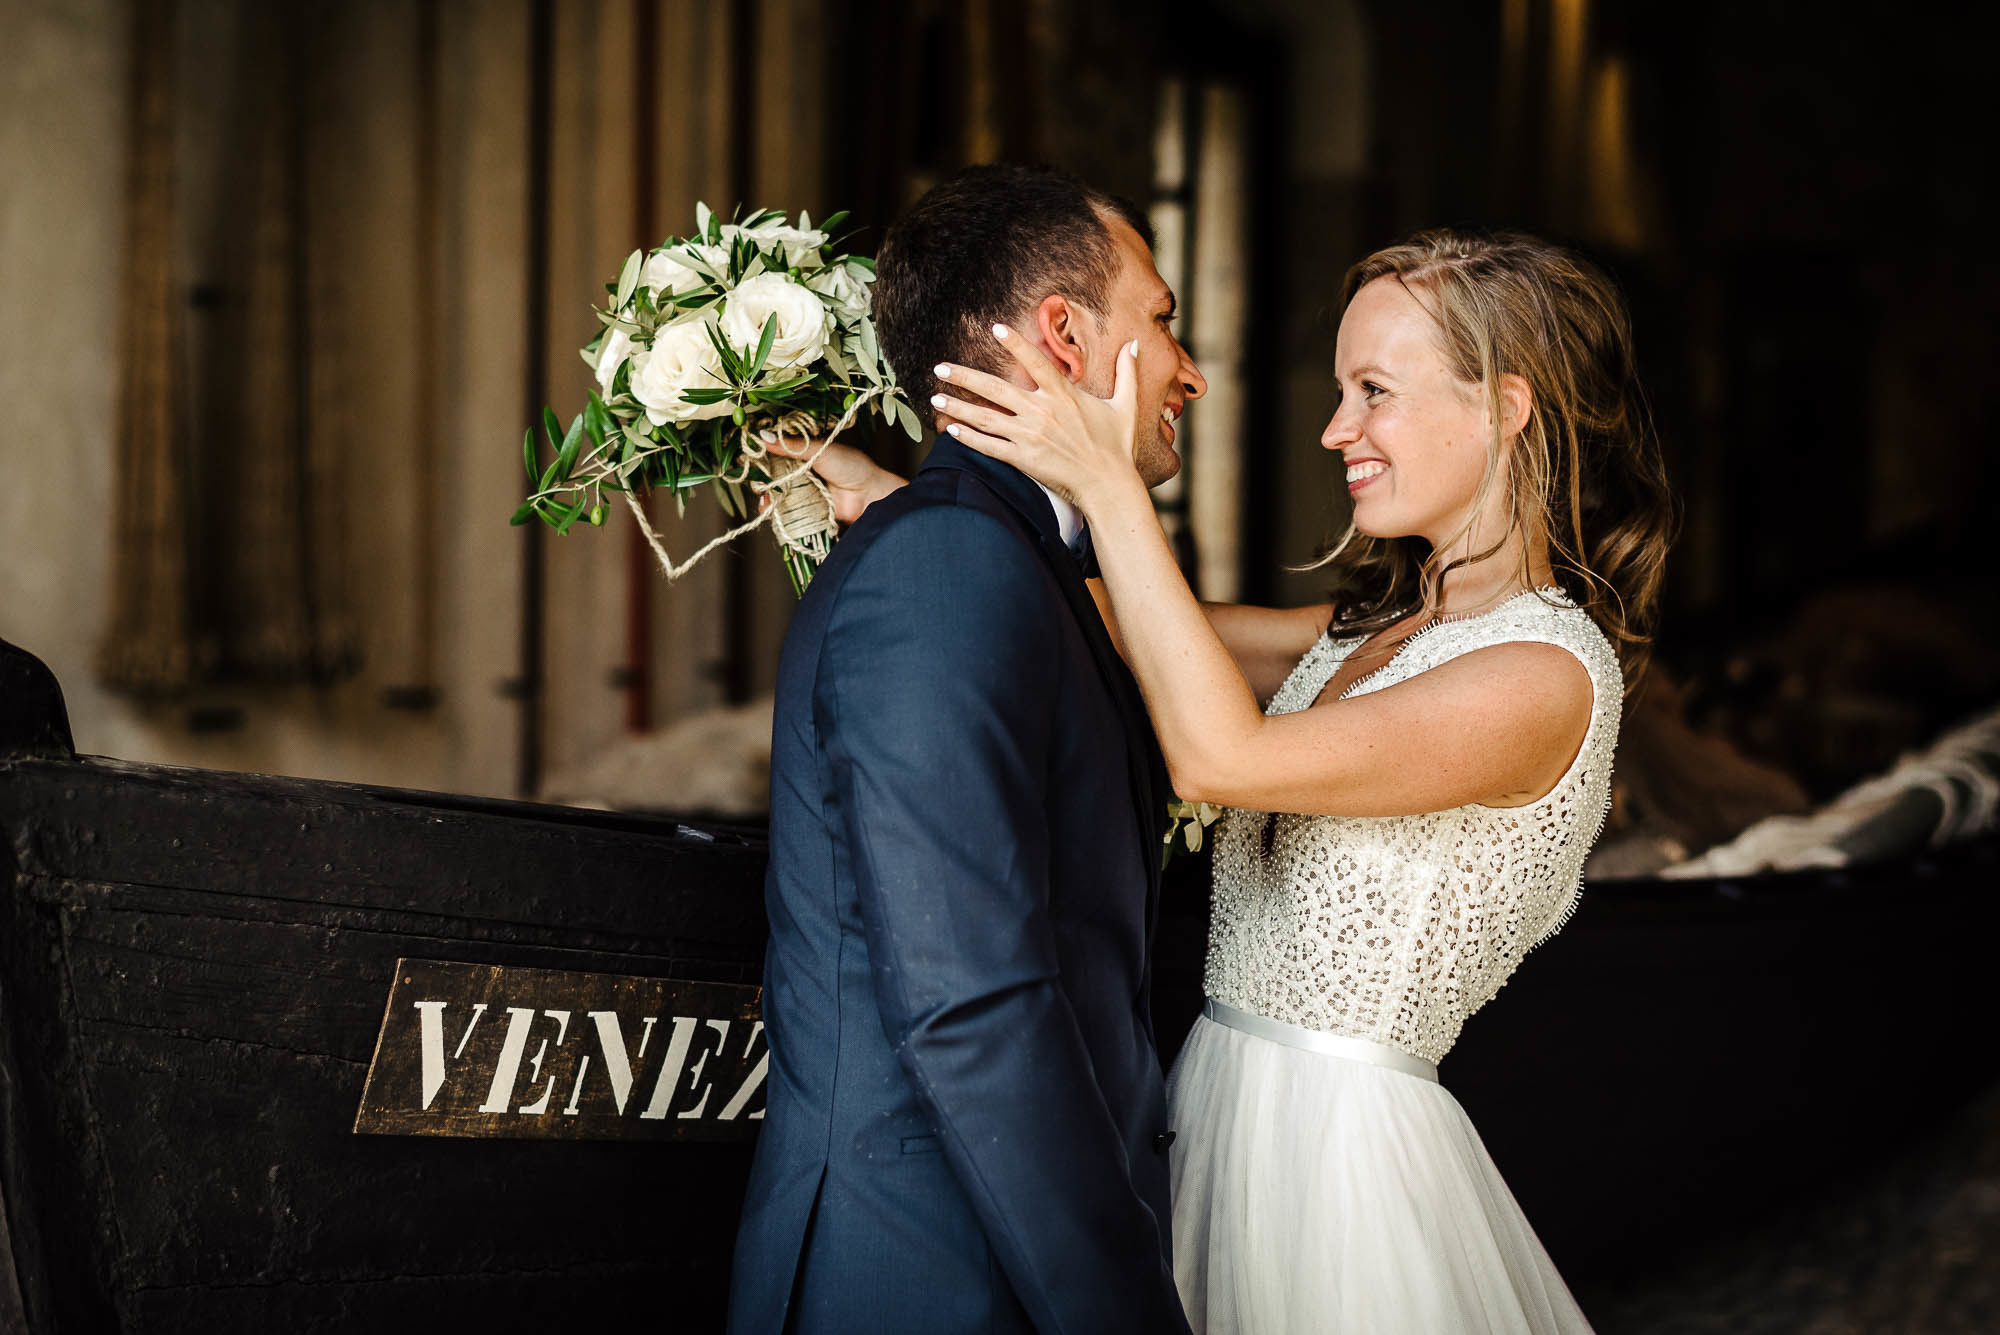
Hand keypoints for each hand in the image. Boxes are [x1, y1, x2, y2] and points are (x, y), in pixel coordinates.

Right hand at [762, 433, 904, 525]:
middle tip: (754, 475)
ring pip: (774, 491)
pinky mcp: (803, 509)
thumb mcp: (821, 451)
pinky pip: (783, 509)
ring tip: (763, 493)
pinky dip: (774, 510)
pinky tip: (768, 507)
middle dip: (760, 474)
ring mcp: (801, 490)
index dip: (760, 451)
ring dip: (765, 493)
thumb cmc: (851, 466)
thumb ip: (792, 446)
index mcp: (804, 451)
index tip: (747, 452)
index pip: (775, 449)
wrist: (870, 495)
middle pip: (770, 472)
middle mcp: (799, 470)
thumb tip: (763, 436)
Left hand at [932, 325, 1145, 516]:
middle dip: (964, 376)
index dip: (1015, 344)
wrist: (1109, 486)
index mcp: (1065, 395)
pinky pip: (989, 447)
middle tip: (940, 366)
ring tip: (935, 397)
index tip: (994, 328)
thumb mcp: (1126, 406)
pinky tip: (950, 430)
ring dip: (958, 406)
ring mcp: (1030, 436)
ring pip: (986, 417)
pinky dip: (968, 438)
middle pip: (995, 388)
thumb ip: (1127, 373)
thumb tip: (1136, 344)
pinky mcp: (1024, 459)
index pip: (1035, 362)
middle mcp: (1043, 411)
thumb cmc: (1118, 448)